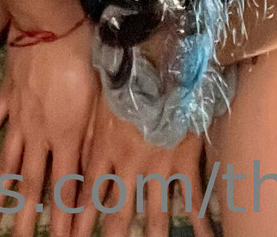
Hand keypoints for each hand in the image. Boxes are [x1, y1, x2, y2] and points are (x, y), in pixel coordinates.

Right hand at [0, 22, 96, 236]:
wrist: (51, 20)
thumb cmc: (85, 53)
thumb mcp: (100, 96)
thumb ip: (96, 135)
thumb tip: (99, 168)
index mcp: (68, 135)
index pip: (66, 189)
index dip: (64, 221)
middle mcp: (39, 134)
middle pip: (32, 188)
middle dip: (26, 224)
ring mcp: (17, 119)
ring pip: (5, 169)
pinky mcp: (4, 100)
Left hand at [74, 87, 214, 236]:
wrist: (160, 57)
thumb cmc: (125, 72)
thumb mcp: (98, 101)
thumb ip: (89, 131)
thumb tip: (75, 155)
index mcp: (104, 150)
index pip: (87, 194)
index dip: (77, 220)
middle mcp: (129, 166)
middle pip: (118, 213)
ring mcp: (158, 168)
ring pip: (154, 214)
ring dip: (154, 236)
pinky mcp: (184, 162)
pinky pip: (193, 199)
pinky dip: (201, 223)